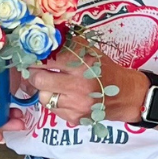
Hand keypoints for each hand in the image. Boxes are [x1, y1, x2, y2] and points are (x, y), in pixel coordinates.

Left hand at [26, 41, 148, 125]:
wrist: (125, 94)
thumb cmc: (105, 69)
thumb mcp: (90, 51)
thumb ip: (68, 45)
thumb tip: (45, 41)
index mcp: (81, 64)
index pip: (47, 59)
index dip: (36, 57)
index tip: (32, 56)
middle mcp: (78, 85)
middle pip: (39, 79)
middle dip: (34, 74)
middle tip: (36, 70)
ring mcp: (76, 104)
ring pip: (43, 97)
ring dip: (44, 90)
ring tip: (52, 84)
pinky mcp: (75, 118)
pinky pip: (52, 109)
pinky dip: (54, 102)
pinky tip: (64, 96)